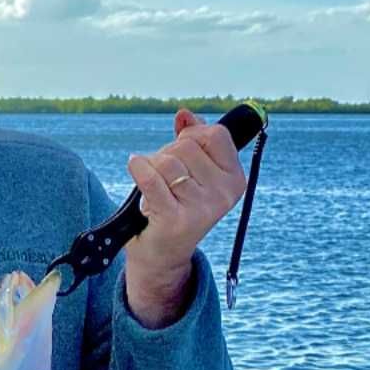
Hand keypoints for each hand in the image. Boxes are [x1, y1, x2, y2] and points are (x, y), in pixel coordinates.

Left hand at [122, 109, 247, 325]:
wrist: (162, 255)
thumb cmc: (176, 208)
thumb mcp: (192, 173)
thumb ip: (192, 140)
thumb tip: (184, 114)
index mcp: (235, 179)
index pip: (214, 134)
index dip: (191, 135)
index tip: (180, 150)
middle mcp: (224, 194)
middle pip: (185, 147)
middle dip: (166, 154)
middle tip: (163, 177)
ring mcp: (202, 208)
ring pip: (167, 161)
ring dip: (151, 167)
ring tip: (154, 187)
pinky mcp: (176, 219)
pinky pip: (151, 178)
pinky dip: (138, 168)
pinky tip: (134, 167)